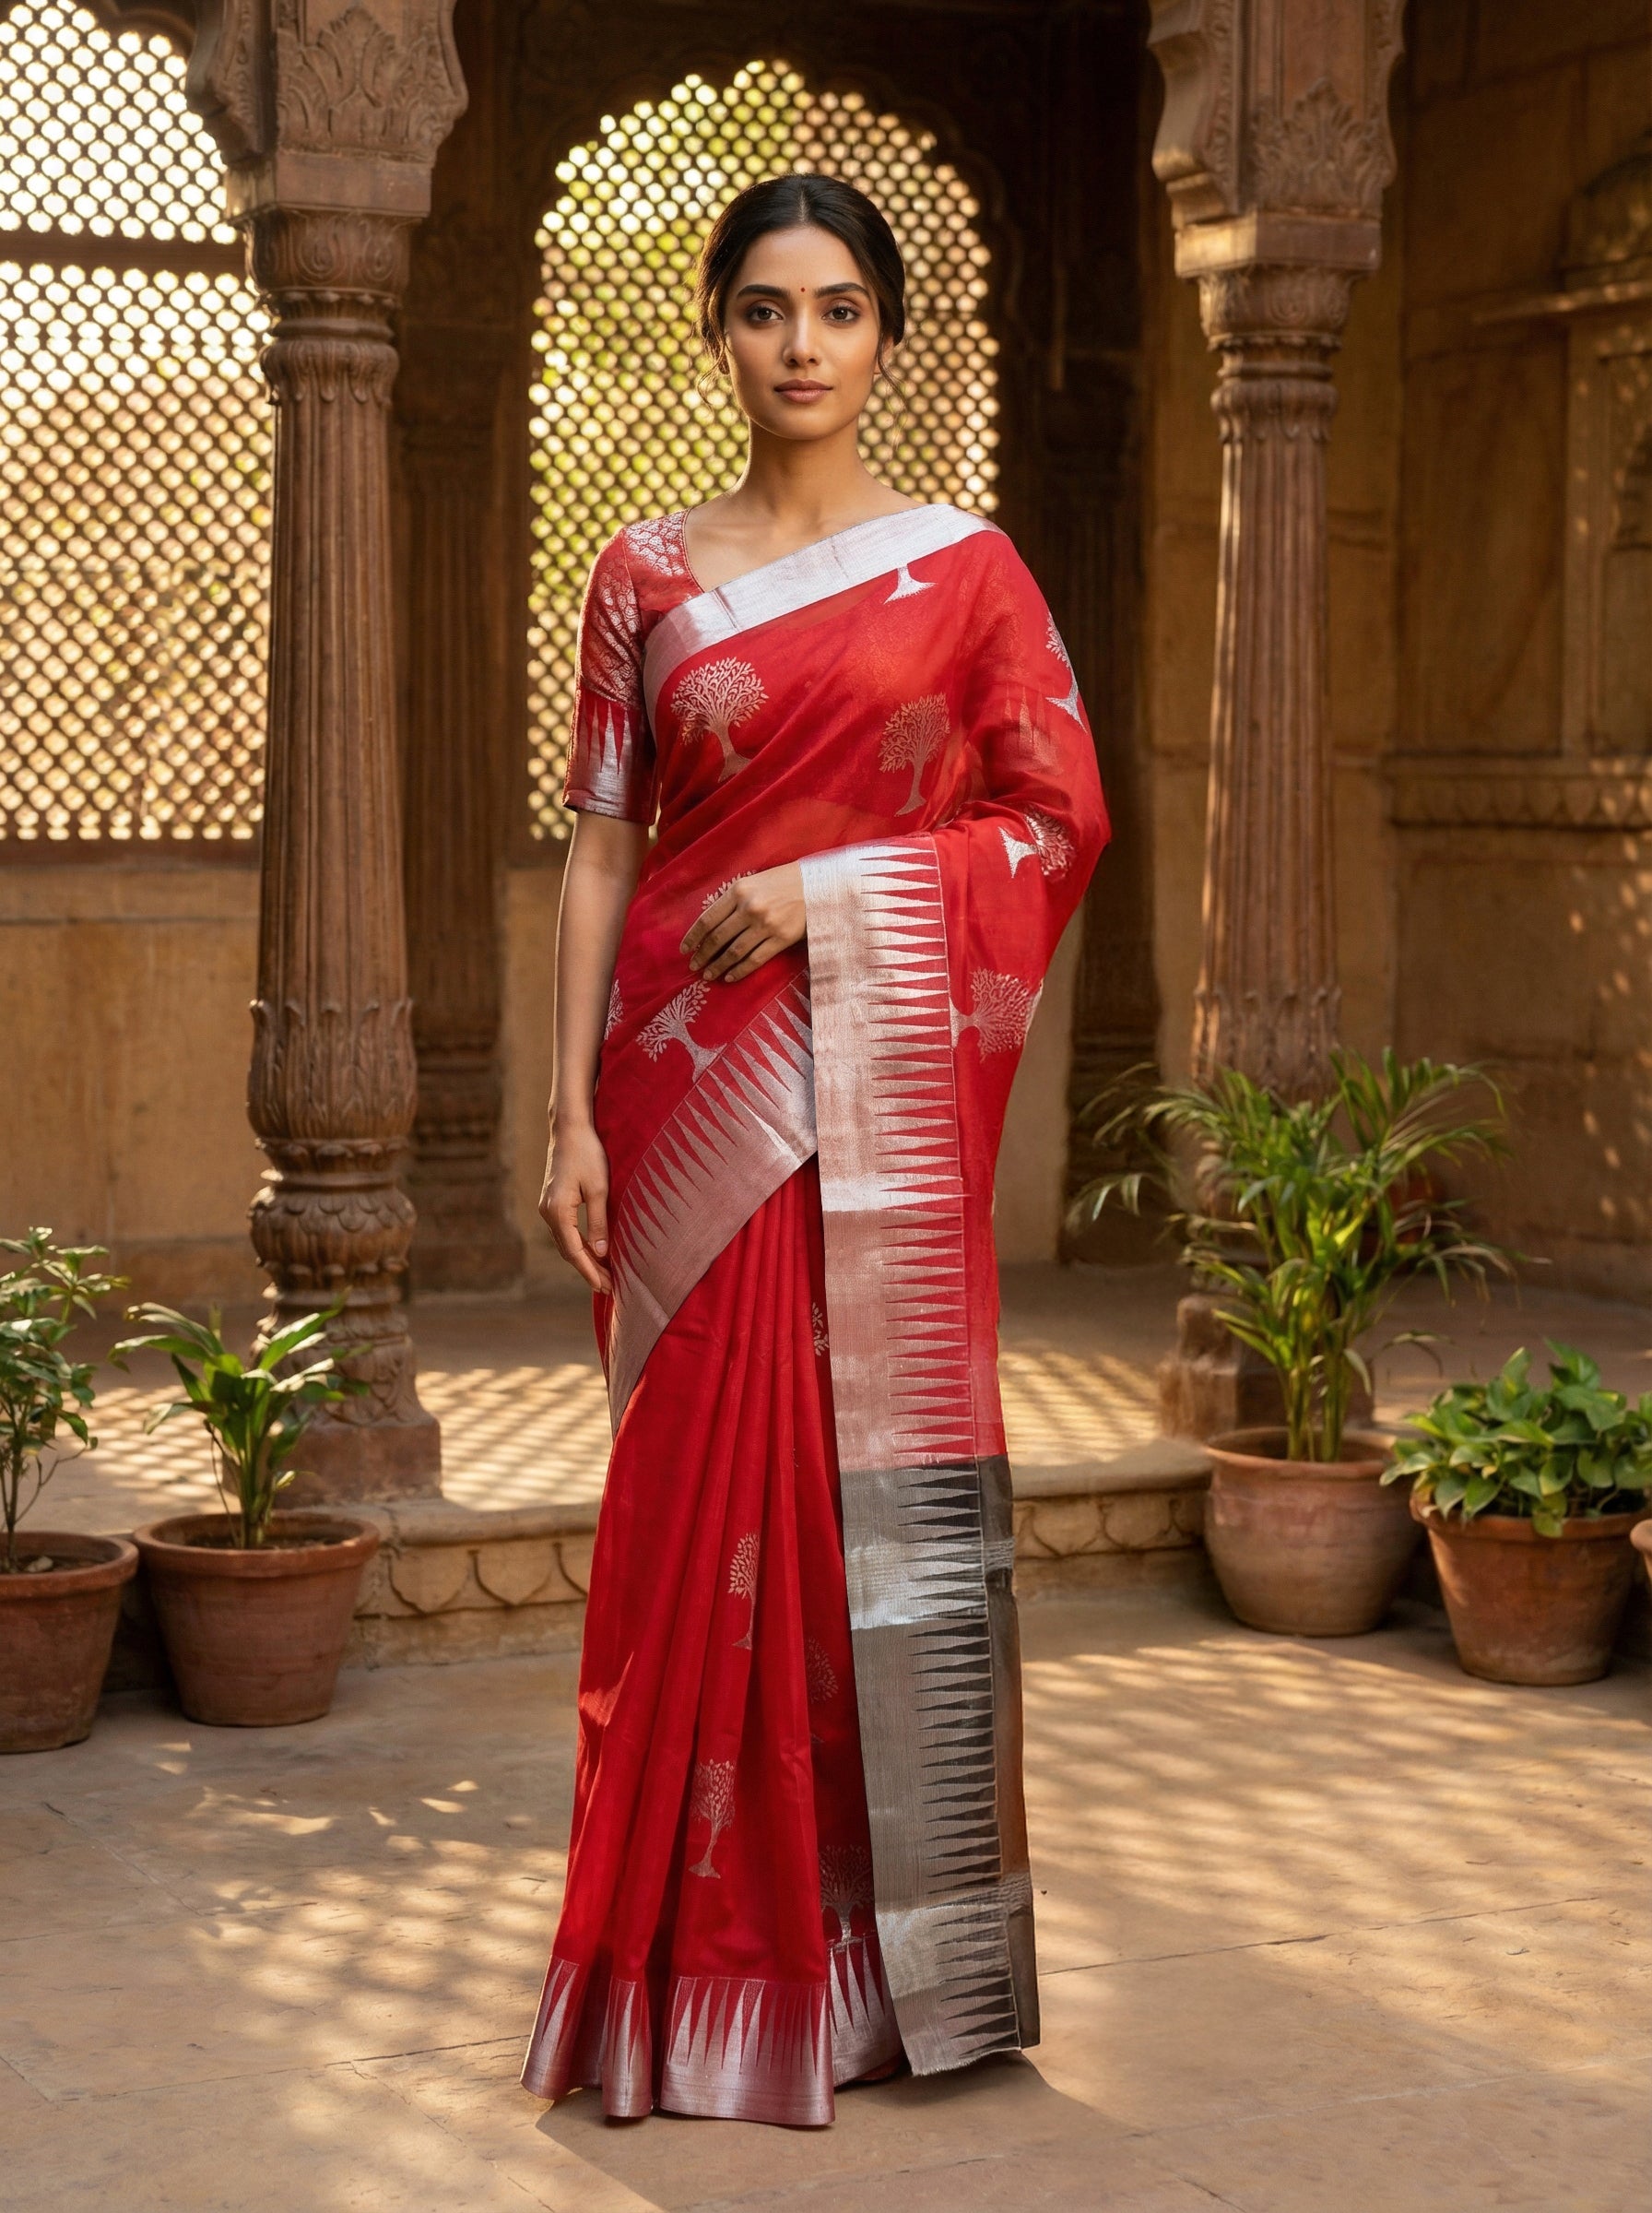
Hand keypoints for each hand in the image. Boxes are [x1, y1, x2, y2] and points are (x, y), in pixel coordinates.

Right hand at [539, 1122, 612, 1293]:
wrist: (569, 1128)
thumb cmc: (587, 1154)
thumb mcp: (599, 1189)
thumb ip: (599, 1223)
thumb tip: (601, 1253)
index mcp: (558, 1212)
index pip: (575, 1252)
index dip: (591, 1271)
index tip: (606, 1287)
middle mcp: (547, 1212)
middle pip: (568, 1251)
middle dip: (588, 1270)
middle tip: (609, 1287)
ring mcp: (547, 1207)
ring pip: (566, 1242)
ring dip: (583, 1258)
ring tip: (603, 1274)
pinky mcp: (553, 1201)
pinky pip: (565, 1231)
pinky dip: (579, 1244)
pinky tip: (593, 1251)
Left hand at [680, 863, 804, 982]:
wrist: (817, 884)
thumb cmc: (782, 882)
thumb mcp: (753, 882)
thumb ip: (732, 900)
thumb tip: (711, 926)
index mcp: (738, 891)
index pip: (708, 919)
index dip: (693, 937)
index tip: (684, 949)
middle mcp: (749, 908)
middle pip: (718, 938)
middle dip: (702, 955)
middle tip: (693, 966)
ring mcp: (766, 925)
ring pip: (734, 952)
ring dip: (718, 966)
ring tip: (708, 975)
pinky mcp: (781, 939)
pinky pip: (755, 960)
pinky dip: (740, 971)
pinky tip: (730, 977)